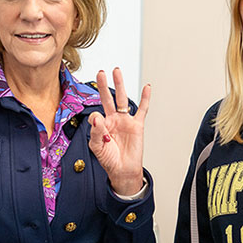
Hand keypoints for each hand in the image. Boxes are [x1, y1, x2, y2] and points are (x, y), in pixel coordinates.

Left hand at [88, 67, 150, 195]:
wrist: (123, 170)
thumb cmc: (109, 160)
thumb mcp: (97, 147)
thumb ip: (96, 132)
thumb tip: (97, 117)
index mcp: (102, 125)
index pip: (96, 114)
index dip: (96, 119)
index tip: (99, 126)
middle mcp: (113, 120)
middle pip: (108, 98)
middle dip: (104, 85)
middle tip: (100, 73)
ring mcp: (125, 121)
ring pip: (122, 99)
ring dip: (120, 85)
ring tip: (116, 71)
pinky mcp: (137, 125)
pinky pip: (142, 109)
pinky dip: (145, 98)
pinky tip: (146, 87)